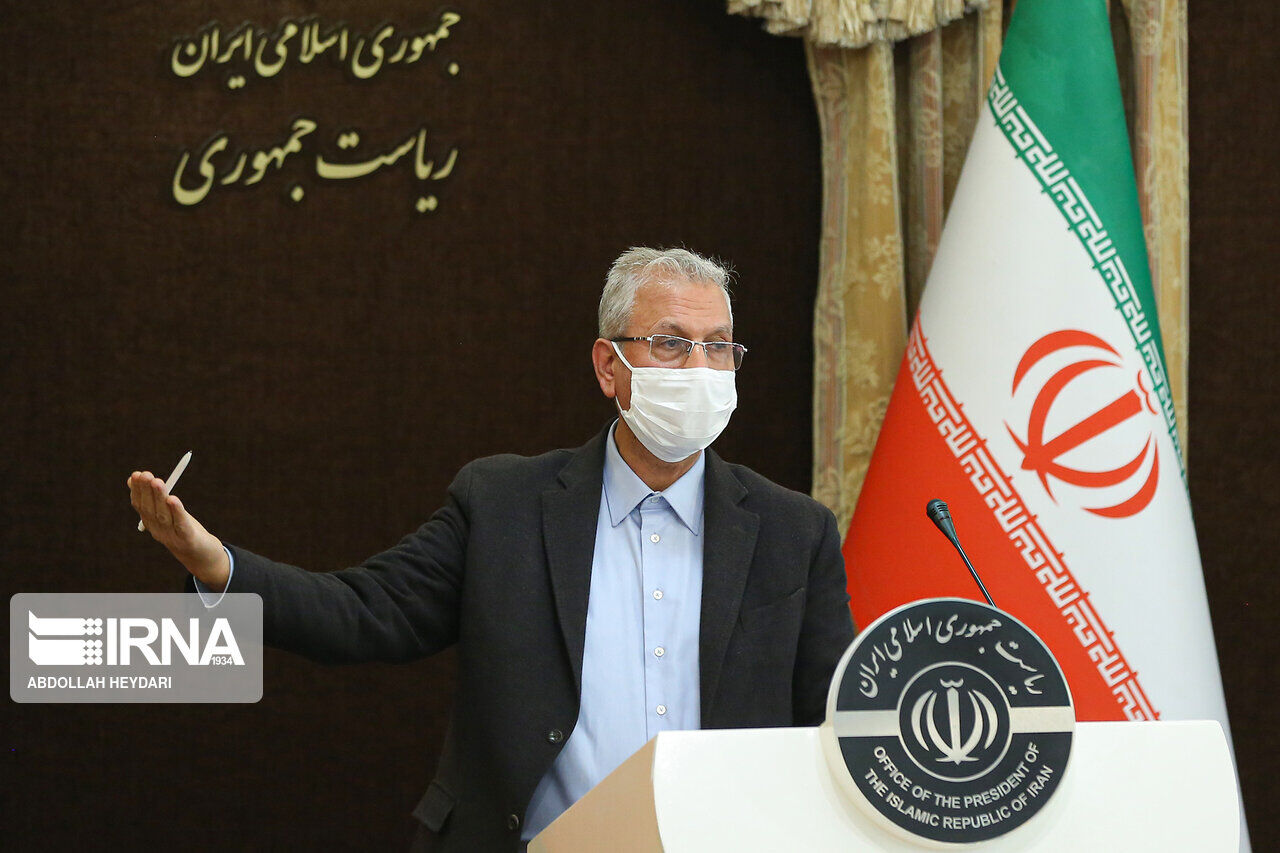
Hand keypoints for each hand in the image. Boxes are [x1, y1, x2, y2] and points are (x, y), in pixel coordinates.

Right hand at [127, 471, 229, 591]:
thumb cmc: (184, 529)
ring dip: (159, 497)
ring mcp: (171, 536)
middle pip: (150, 509)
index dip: (137, 491)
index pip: (140, 506)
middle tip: (145, 475)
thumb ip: (153, 497)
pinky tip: (173, 499)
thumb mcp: (167, 513)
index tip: (136, 475)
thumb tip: (133, 478)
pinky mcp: (187, 539)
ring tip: (157, 481)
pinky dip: (176, 511)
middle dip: (146, 491)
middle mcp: (158, 530)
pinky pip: (181, 524)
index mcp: (151, 524)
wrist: (202, 557)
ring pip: (163, 515)